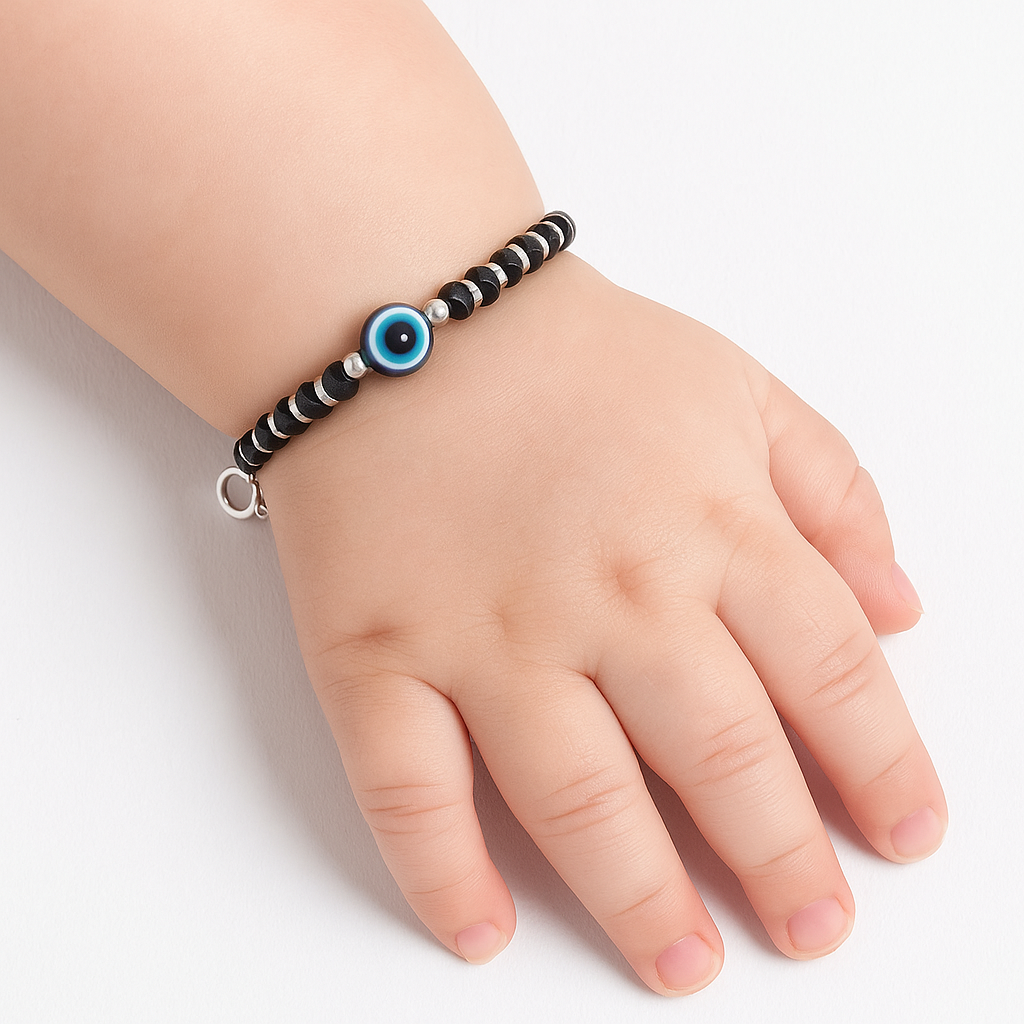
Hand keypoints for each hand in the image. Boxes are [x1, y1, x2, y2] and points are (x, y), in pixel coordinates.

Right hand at [259, 255, 945, 995]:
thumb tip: (899, 612)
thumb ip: (833, 490)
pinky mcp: (376, 653)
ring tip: (685, 966)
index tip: (903, 834)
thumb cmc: (572, 354)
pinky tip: (480, 932)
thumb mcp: (735, 385)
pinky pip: (408, 788)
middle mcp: (609, 592)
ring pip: (581, 800)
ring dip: (642, 900)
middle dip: (780, 858)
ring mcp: (485, 631)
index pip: (830, 673)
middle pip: (722, 757)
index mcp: (709, 524)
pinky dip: (443, 873)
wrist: (404, 316)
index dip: (881, 767)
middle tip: (813, 929)